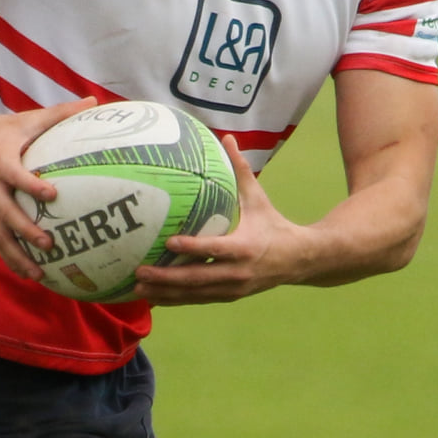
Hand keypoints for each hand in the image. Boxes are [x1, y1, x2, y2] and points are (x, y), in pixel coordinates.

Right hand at [0, 97, 96, 279]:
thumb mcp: (26, 119)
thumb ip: (60, 113)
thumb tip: (94, 101)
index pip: (15, 176)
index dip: (31, 186)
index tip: (52, 195)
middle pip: (5, 214)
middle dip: (26, 232)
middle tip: (49, 245)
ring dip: (16, 256)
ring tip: (38, 274)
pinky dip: (9, 256)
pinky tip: (26, 272)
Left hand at [134, 138, 306, 305]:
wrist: (299, 260)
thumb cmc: (274, 226)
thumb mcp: (259, 199)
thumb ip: (241, 171)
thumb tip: (227, 138)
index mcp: (245, 247)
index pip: (214, 248)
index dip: (191, 247)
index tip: (168, 242)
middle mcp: (237, 272)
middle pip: (197, 278)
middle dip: (166, 278)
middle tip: (139, 271)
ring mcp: (233, 288)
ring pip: (195, 294)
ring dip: (165, 293)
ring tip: (138, 288)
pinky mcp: (229, 296)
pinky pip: (199, 299)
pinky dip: (176, 299)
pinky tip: (155, 297)